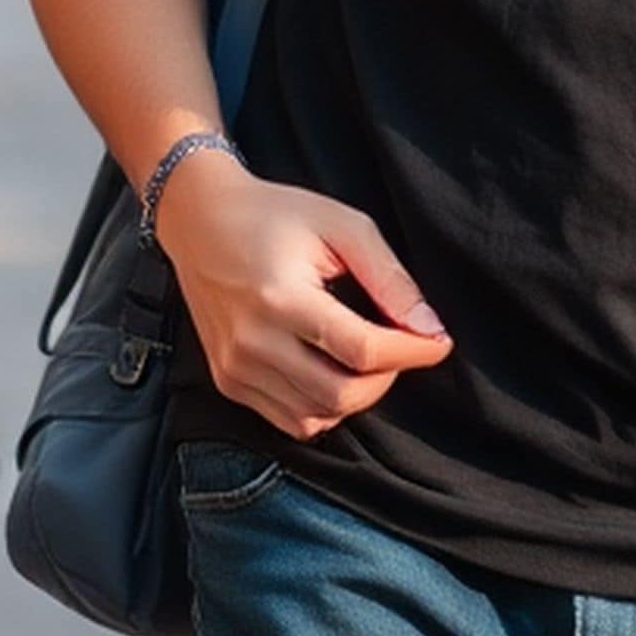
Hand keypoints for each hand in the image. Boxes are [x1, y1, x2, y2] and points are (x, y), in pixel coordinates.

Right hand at [153, 152, 452, 439]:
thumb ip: (389, 279)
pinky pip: (290, 420)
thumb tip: (430, 330)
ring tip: (359, 356)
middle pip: (342, 395)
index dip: (412, 351)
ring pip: (318, 416)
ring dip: (355, 395)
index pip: (362, 351)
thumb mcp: (342, 226)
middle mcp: (251, 340)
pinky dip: (322, 407)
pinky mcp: (226, 380)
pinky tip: (327, 371)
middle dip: (386, 378)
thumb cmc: (274, 215)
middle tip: (395, 347)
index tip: (436, 341)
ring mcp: (234, 366)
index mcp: (280, 296)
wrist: (198, 218)